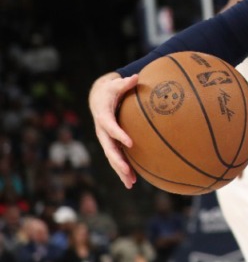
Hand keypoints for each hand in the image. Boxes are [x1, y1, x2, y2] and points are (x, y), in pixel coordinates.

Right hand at [89, 72, 139, 187]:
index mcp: (103, 116)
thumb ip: (125, 83)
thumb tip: (135, 77)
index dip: (118, 135)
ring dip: (120, 170)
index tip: (130, 143)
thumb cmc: (110, 90)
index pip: (110, 127)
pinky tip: (132, 180)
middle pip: (108, 148)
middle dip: (117, 160)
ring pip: (112, 157)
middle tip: (127, 171)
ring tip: (131, 183)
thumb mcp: (115, 84)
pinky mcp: (110, 143)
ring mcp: (105, 139)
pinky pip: (116, 157)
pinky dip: (123, 169)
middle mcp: (102, 130)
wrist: (98, 98)